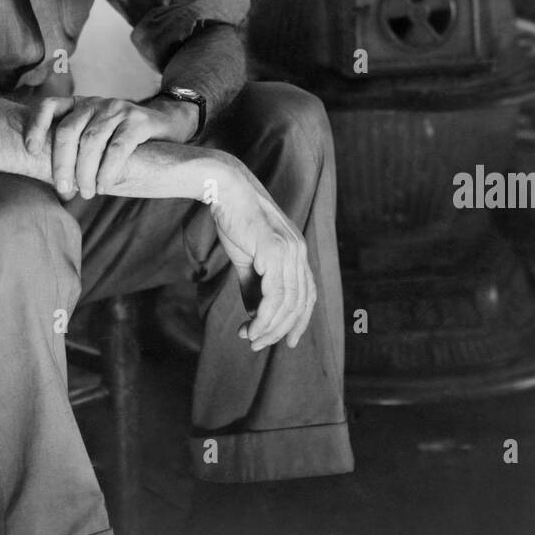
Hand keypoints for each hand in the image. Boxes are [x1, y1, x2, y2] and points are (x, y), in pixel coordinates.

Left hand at [23, 95, 191, 199]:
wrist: (169, 125)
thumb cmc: (124, 137)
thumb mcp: (97, 135)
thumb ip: (76, 147)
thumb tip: (50, 180)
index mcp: (80, 105)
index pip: (50, 105)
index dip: (36, 125)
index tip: (30, 150)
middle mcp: (96, 103)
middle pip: (68, 130)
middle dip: (62, 164)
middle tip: (63, 190)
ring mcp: (118, 109)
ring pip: (92, 141)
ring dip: (85, 172)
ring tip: (86, 193)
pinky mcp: (139, 121)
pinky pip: (118, 148)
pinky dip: (107, 170)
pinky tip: (104, 186)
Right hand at [202, 156, 316, 352]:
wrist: (226, 190)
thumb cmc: (235, 220)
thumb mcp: (248, 258)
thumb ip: (254, 285)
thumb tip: (254, 316)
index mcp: (297, 252)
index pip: (307, 295)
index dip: (300, 321)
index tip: (286, 341)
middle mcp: (299, 252)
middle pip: (299, 304)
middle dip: (280, 330)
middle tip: (257, 344)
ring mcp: (290, 251)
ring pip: (288, 304)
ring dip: (269, 328)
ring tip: (250, 339)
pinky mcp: (274, 251)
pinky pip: (275, 296)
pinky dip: (264, 317)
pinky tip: (251, 327)